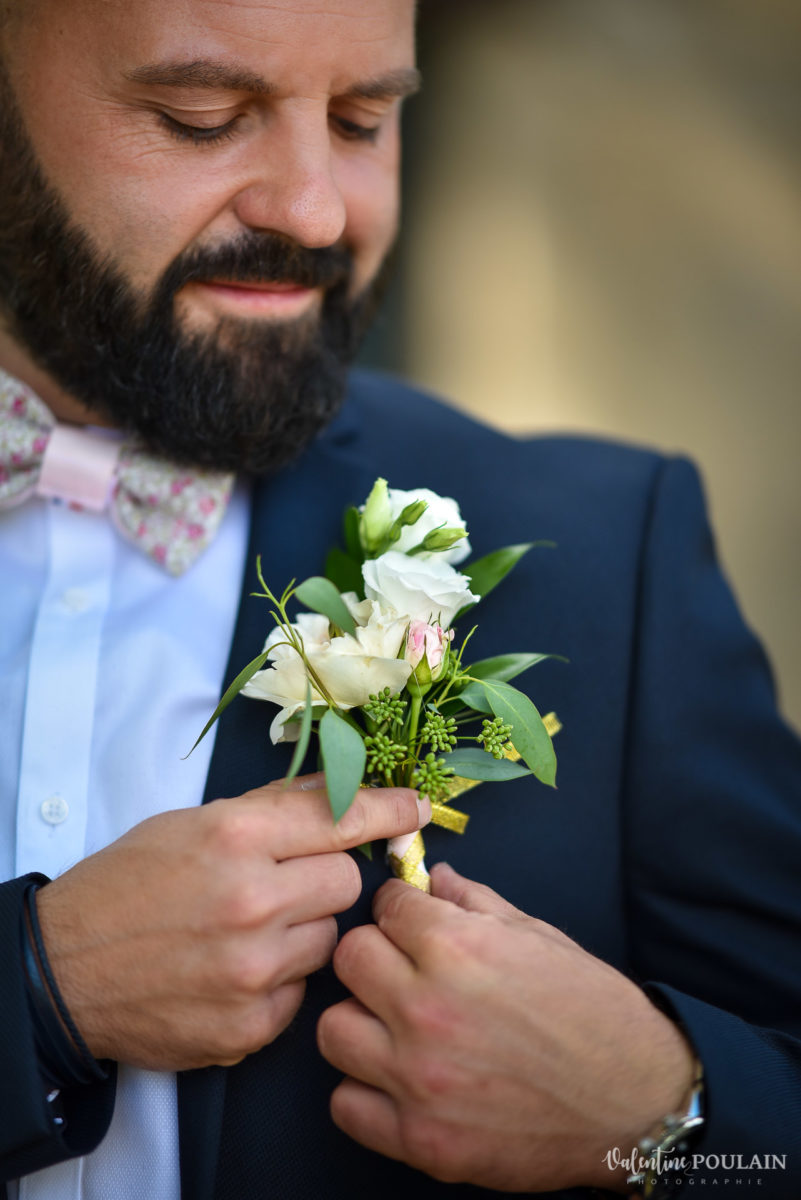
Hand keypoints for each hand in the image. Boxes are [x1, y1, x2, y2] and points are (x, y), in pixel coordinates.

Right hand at [35, 775, 428, 1070]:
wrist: (63, 972)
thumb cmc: (126, 886)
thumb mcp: (191, 823)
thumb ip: (272, 808)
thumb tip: (341, 789)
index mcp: (235, 838)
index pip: (339, 817)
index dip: (386, 810)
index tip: (416, 808)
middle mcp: (251, 901)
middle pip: (347, 884)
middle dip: (326, 881)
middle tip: (284, 885)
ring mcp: (253, 969)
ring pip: (331, 940)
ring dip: (305, 932)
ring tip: (251, 932)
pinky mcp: (250, 1025)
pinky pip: (302, 991)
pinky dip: (281, 981)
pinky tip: (236, 972)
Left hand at [317, 862, 695, 1192]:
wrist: (637, 1103)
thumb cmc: (593, 1012)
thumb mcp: (539, 936)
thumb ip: (473, 902)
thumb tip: (430, 879)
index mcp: (459, 948)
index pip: (384, 906)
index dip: (400, 910)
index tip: (411, 922)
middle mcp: (428, 1009)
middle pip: (348, 958)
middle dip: (374, 955)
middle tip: (402, 970)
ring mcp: (419, 1079)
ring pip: (333, 1029)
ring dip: (362, 1022)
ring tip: (396, 1027)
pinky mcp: (421, 1140)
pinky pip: (346, 1104)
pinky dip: (365, 1091)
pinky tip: (398, 1080)